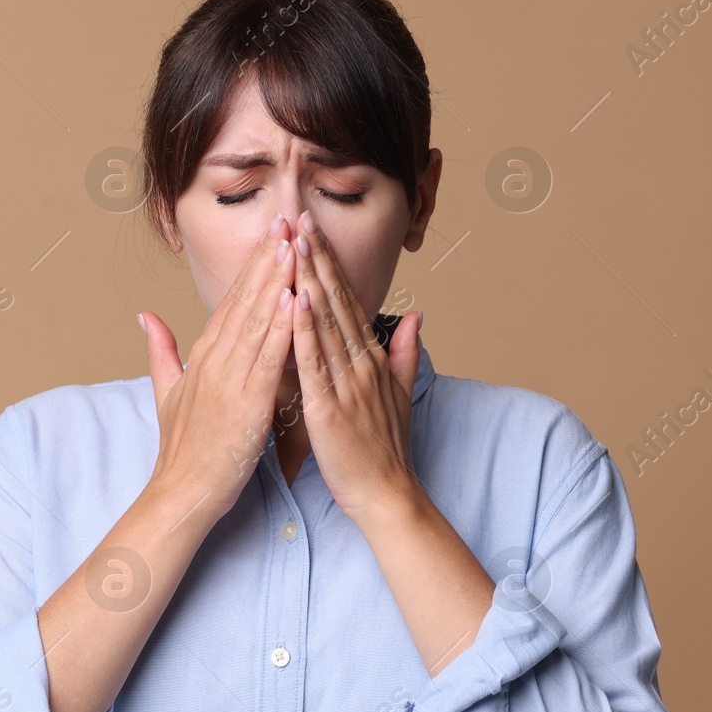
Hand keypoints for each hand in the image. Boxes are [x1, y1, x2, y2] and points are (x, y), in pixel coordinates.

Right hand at [139, 216, 296, 523]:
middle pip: (246, 299)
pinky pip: (268, 359)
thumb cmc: (182, 450)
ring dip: (277, 281)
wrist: (180, 493)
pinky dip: (282, 328)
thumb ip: (160, 350)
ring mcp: (230, 379)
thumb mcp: (166, 392)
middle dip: (268, 258)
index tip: (270, 233)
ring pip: (258, 320)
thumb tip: (144, 315)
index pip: (231, 300)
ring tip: (294, 244)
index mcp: (202, 355)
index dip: (252, 264)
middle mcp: (215, 360)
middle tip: (288, 219)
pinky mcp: (246, 403)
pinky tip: (295, 300)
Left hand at [288, 209, 423, 523]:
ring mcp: (346, 383)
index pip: (347, 300)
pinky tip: (294, 300)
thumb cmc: (386, 449)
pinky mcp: (329, 407)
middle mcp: (360, 363)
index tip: (313, 229)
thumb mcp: (400, 393)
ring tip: (294, 243)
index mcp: (370, 358)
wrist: (388, 493)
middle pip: (335, 300)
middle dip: (316, 257)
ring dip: (308, 279)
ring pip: (325, 322)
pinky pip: (315, 362)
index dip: (330, 263)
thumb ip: (406, 352)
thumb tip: (417, 315)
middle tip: (297, 217)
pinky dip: (304, 330)